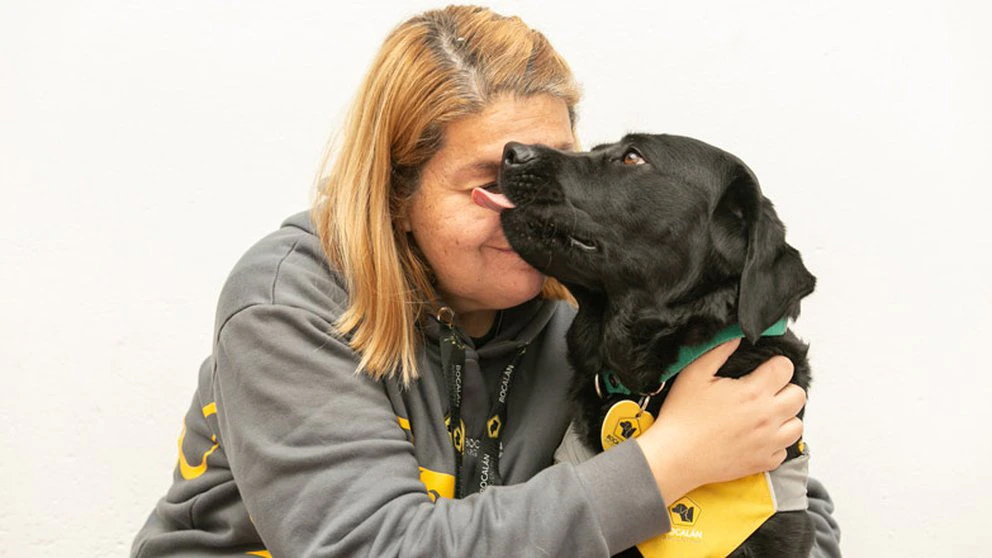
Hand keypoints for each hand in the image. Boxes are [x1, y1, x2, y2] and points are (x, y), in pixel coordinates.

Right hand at [635, 338, 805, 506]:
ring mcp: (768, 442)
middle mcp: (767, 417)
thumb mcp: (694, 374)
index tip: (762, 369)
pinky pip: (784, 450)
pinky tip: (755, 436)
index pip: (785, 368)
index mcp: (753, 392)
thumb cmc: (682, 415)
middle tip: (763, 391)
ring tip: (763, 414)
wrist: (676, 456)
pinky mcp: (763, 462)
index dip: (775, 364)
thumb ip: (719, 350)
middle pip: (798, 395)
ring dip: (784, 417)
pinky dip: (774, 442)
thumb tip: (737, 337)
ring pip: (797, 425)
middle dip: (784, 389)